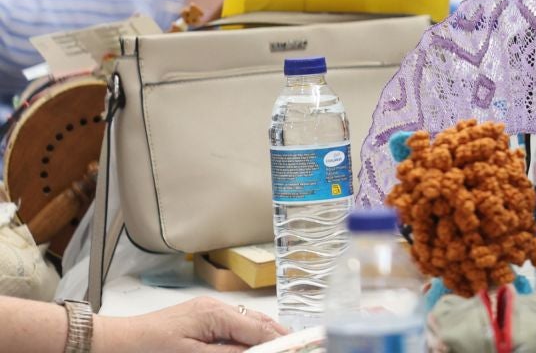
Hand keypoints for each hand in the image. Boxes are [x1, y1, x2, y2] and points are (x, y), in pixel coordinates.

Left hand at [94, 297, 287, 352]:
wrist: (113, 343)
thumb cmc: (146, 348)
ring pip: (248, 324)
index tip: (299, 347)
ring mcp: (208, 313)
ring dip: (264, 336)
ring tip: (282, 344)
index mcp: (216, 314)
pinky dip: (247, 337)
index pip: (258, 330)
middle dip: (279, 336)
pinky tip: (250, 345)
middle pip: (258, 323)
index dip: (281, 341)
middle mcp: (216, 309)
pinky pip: (233, 328)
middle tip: (298, 346)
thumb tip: (256, 352)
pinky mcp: (200, 322)